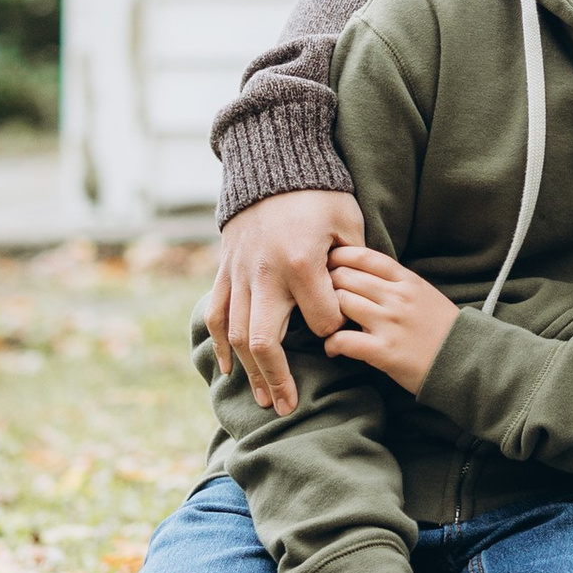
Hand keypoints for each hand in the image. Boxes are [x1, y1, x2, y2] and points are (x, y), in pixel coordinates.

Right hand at [206, 190, 364, 415]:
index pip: (322, 320)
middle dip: (277, 378)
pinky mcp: (225, 270)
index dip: (336, 331)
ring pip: (236, 334)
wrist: (272, 164)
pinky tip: (230, 369)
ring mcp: (240, 274)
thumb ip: (354, 263)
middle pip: (264, 340)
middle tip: (287, 407)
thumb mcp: (348, 221)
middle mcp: (266, 273)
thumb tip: (357, 301)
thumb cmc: (319, 194)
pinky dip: (219, 344)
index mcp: (302, 262)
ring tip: (262, 399)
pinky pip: (215, 313)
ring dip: (248, 371)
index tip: (344, 334)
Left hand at [319, 246, 459, 396]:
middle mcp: (397, 297)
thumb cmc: (443, 330)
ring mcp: (390, 323)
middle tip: (320, 298)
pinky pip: (343, 340)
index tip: (327, 266)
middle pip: (345, 277)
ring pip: (340, 303)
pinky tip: (333, 348)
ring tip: (327, 323)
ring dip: (326, 313)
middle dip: (326, 285)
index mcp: (408, 280)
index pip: (364, 256)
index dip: (340, 257)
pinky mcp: (383, 351)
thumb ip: (397, 283)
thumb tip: (362, 274)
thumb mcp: (425, 294)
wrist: (466, 362)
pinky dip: (332, 344)